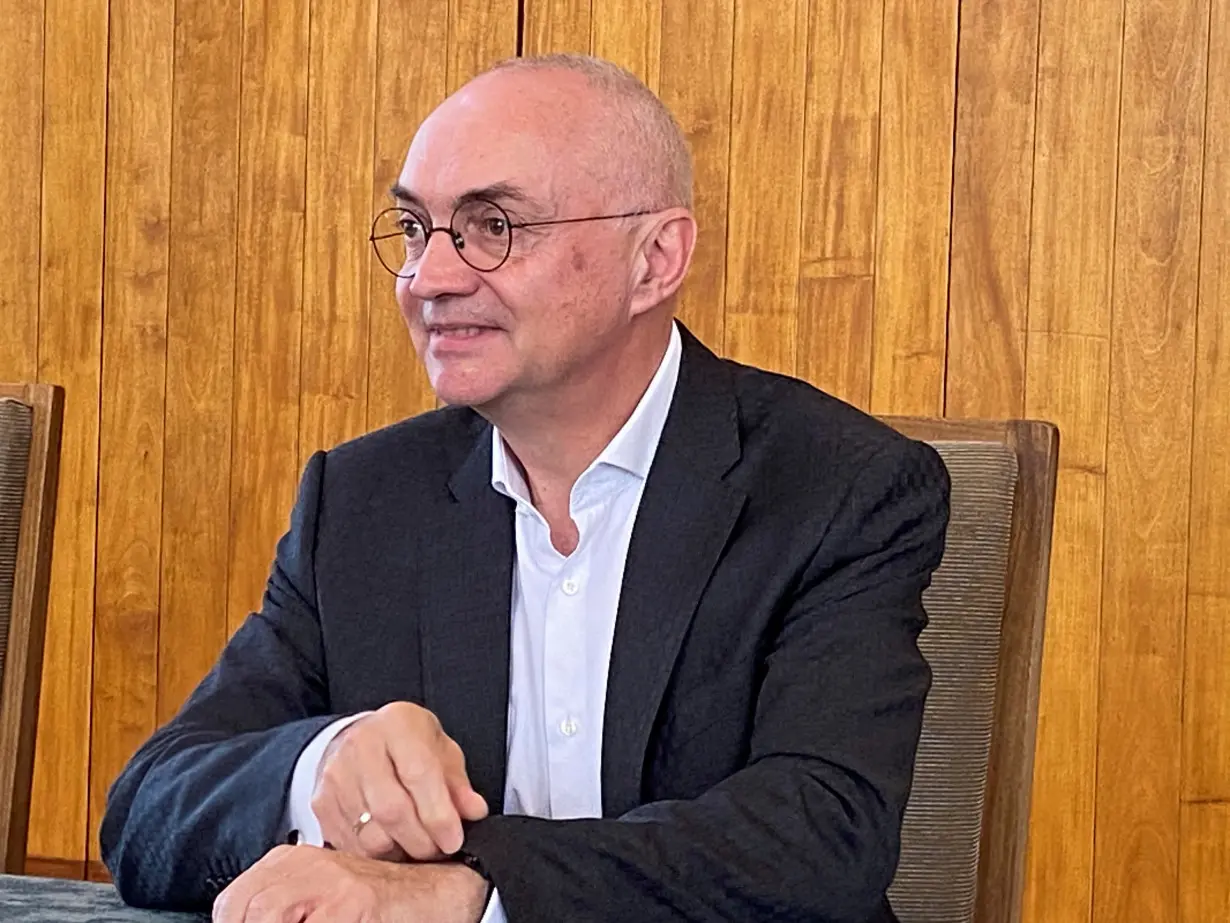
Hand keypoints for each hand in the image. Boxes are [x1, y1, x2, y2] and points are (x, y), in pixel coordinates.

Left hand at [212, 845, 489, 922]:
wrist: (440, 892)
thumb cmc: (382, 905)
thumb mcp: (323, 900)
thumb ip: (287, 910)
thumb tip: (244, 920)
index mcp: (292, 861)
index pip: (233, 903)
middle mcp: (307, 864)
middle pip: (244, 909)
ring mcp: (331, 883)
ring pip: (266, 916)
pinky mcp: (354, 904)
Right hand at [312, 702, 488, 859]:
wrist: (361, 737)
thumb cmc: (406, 744)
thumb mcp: (440, 750)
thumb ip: (458, 783)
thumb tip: (473, 812)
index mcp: (397, 725)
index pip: (419, 774)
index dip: (439, 814)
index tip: (454, 838)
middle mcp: (361, 746)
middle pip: (391, 809)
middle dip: (422, 841)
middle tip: (439, 850)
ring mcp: (336, 775)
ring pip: (369, 834)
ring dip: (400, 853)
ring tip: (418, 851)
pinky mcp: (322, 803)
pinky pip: (350, 845)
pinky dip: (376, 858)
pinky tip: (393, 850)